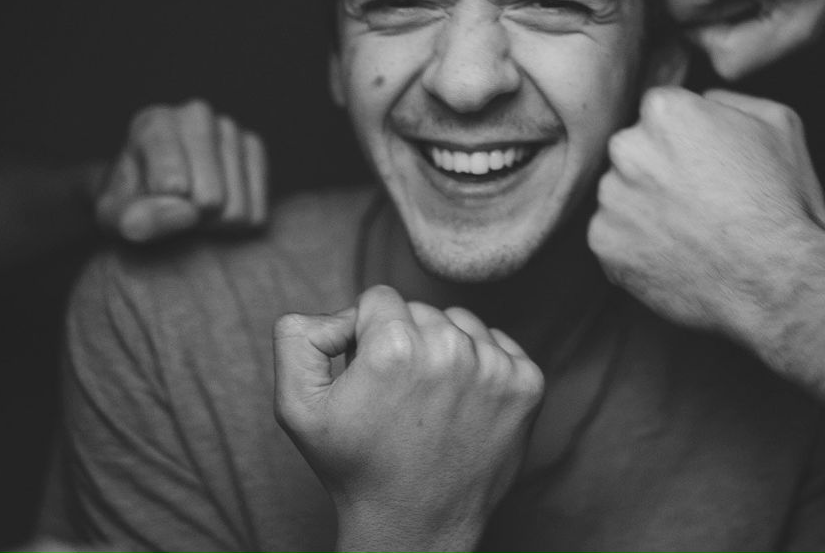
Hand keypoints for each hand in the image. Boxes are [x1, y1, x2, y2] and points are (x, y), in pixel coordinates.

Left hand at [92, 99, 268, 242]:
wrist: (154, 195)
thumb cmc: (130, 204)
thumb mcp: (116, 217)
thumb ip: (136, 217)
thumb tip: (187, 213)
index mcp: (154, 123)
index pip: (172, 182)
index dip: (166, 210)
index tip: (156, 213)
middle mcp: (196, 115)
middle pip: (210, 199)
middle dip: (194, 221)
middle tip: (175, 213)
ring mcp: (230, 129)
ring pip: (236, 209)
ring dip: (215, 225)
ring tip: (194, 210)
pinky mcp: (254, 148)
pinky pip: (256, 211)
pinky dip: (236, 224)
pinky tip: (218, 208)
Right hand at [274, 286, 543, 552]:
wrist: (415, 525)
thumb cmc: (356, 467)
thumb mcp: (297, 407)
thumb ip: (297, 336)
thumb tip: (336, 312)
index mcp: (395, 345)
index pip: (379, 299)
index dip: (366, 333)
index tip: (370, 372)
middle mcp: (450, 348)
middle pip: (420, 309)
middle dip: (405, 339)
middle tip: (397, 394)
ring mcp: (495, 367)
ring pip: (460, 323)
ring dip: (445, 348)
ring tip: (429, 400)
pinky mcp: (527, 384)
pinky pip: (499, 344)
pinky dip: (482, 364)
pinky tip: (461, 403)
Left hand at [590, 87, 824, 336]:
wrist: (777, 280)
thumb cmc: (782, 201)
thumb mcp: (778, 122)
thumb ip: (727, 100)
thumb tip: (703, 102)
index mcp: (665, 110)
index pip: (659, 113)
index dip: (684, 139)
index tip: (704, 164)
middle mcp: (627, 148)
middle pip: (633, 152)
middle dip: (657, 171)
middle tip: (698, 200)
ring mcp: (611, 198)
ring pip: (620, 195)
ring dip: (644, 209)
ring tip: (690, 232)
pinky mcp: (603, 243)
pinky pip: (612, 237)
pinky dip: (636, 247)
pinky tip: (675, 255)